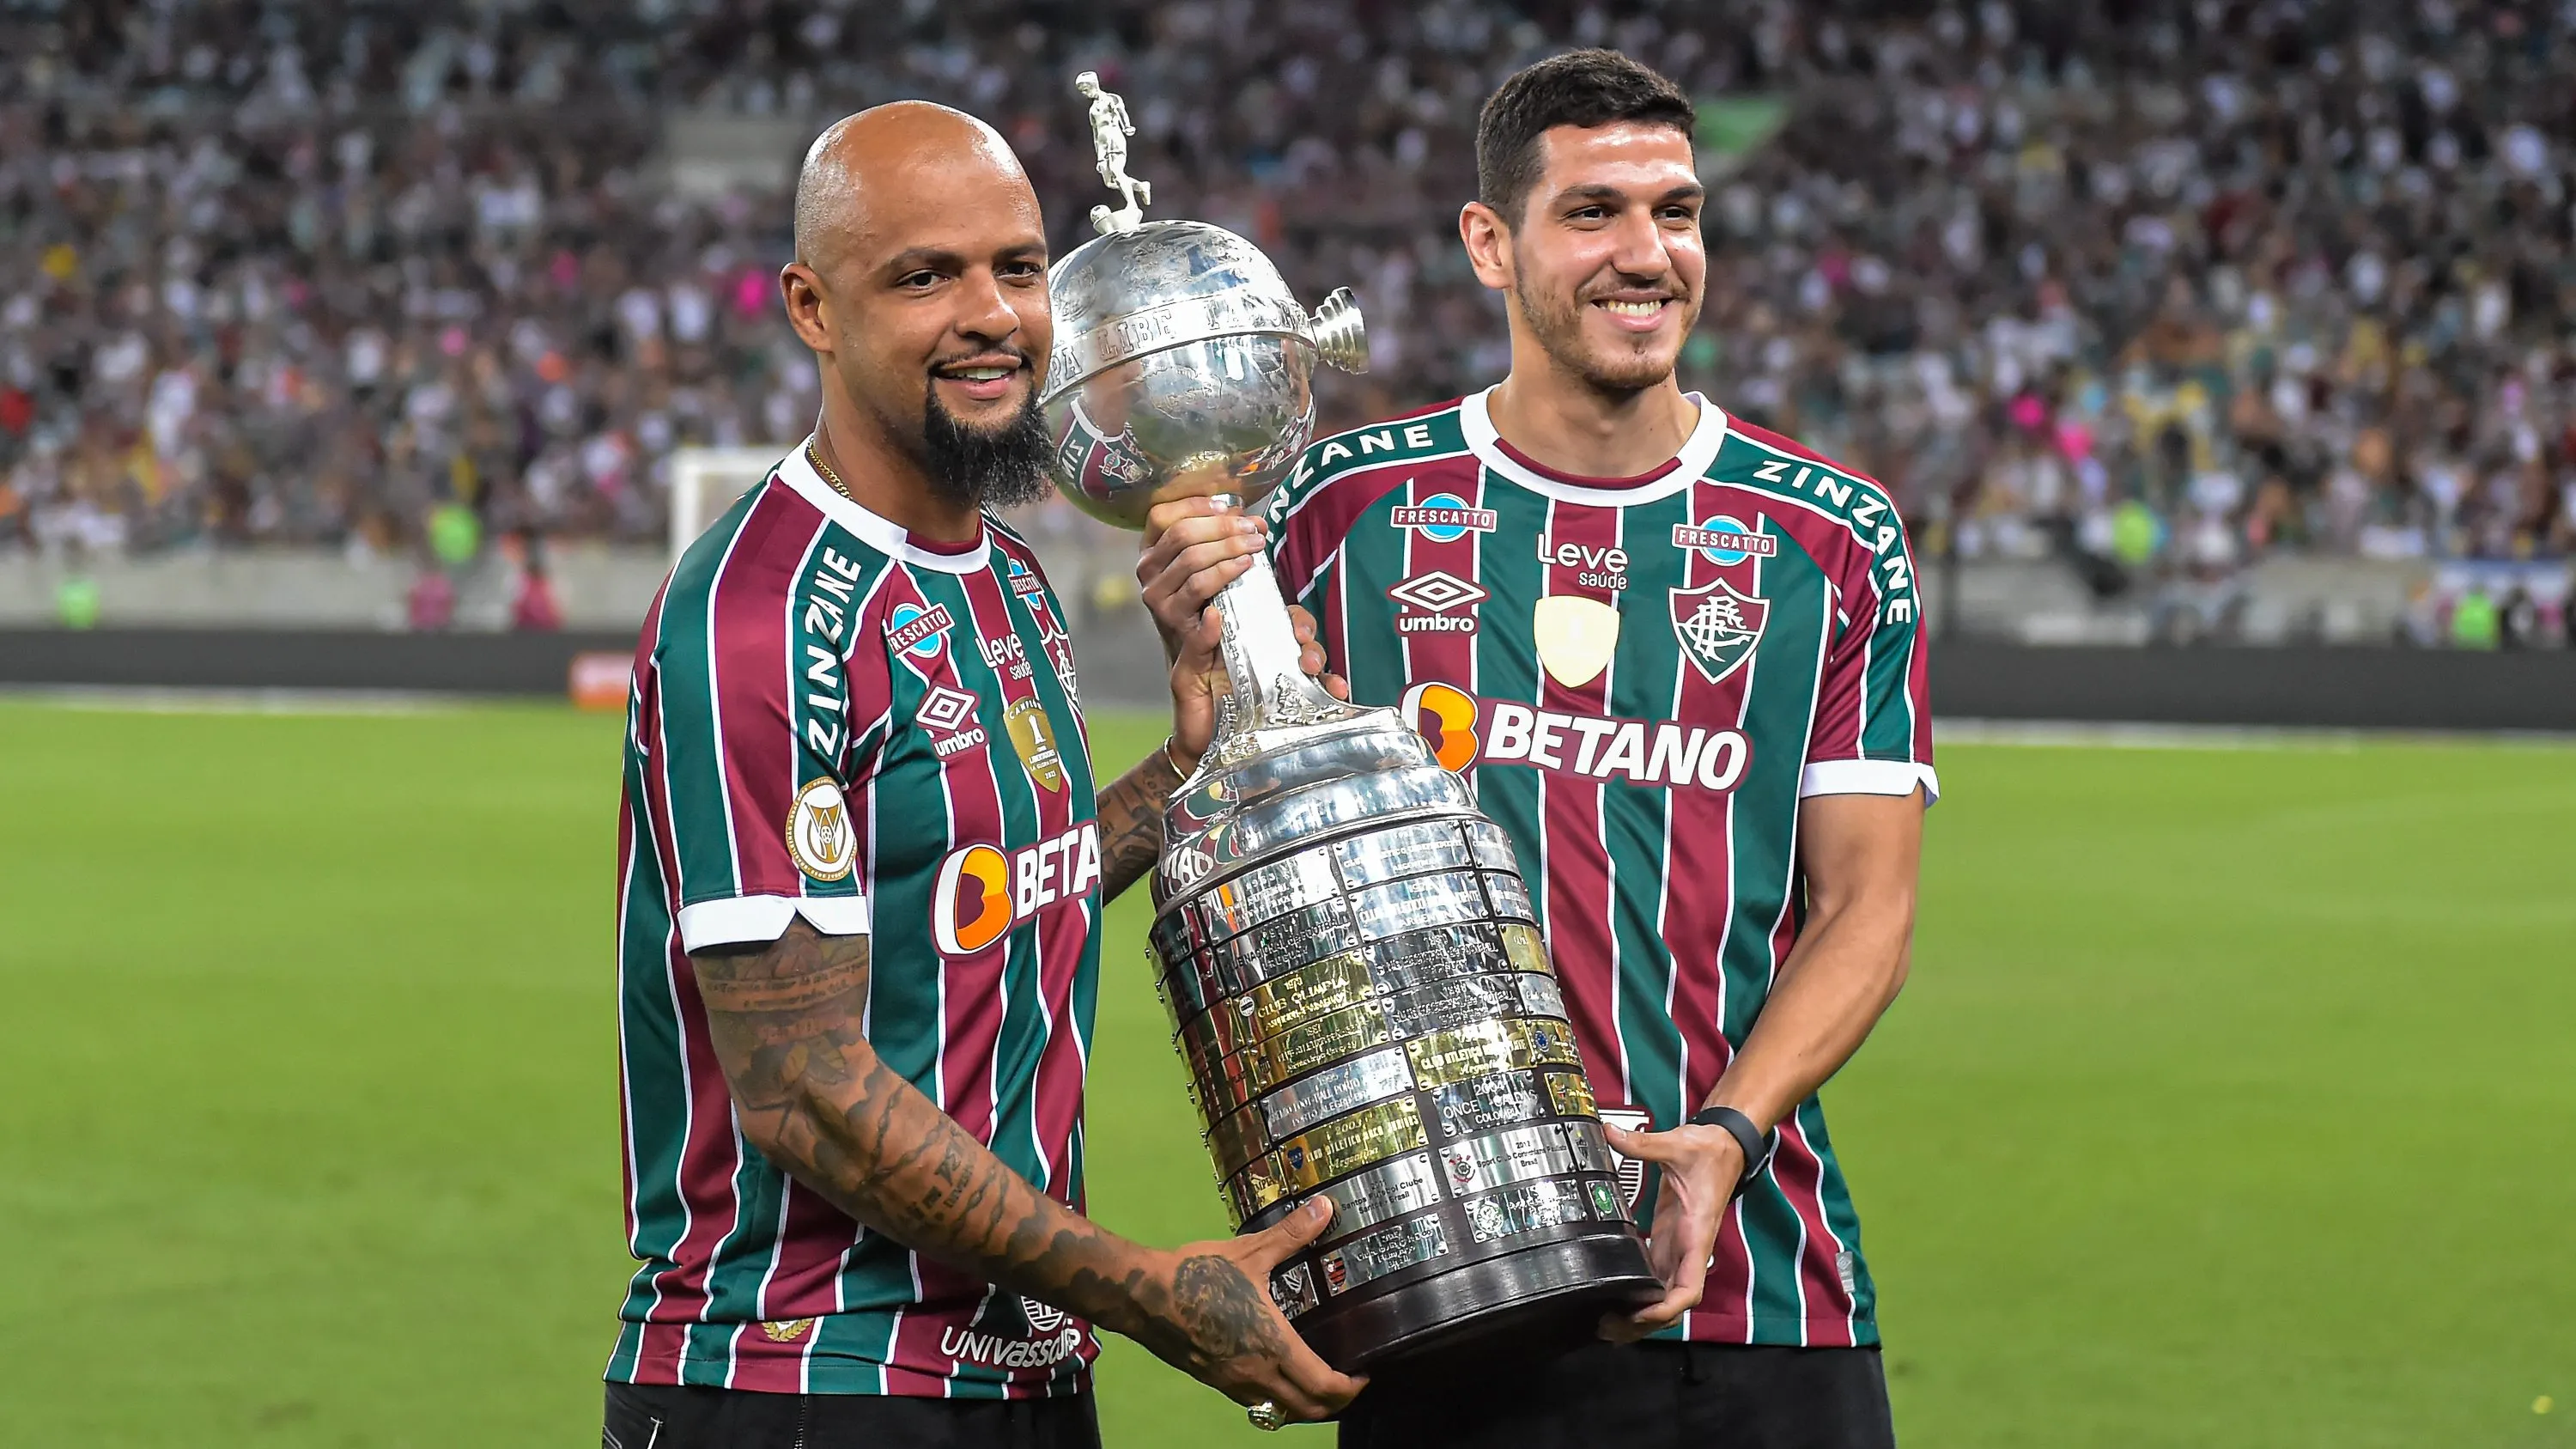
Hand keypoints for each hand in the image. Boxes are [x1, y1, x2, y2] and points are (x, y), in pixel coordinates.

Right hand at [1126, 1198, 1366, 1421]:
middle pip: (1308, 1410)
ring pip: (1281, 1412)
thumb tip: (1325, 1207)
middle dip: (1335, 1404)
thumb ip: (1291, 1234)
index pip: (1323, 1386)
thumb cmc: (1197, 1274)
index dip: (1351, 1388)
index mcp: (1272, 1345)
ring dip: (1306, 1405)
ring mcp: (1233, 1383)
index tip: (1364, 1373)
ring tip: (1318, 1381)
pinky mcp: (1215, 1381)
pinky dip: (1277, 1399)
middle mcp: (1256, 1374)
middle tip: (1349, 1382)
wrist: (1144, 1296)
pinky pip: (1257, 1403)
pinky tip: (1277, 1374)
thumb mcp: (1250, 1252)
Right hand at [1139, 497, 1267, 654]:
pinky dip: (1221, 578)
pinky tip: (1242, 571)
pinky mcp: (1174, 618)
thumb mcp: (1204, 562)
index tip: (1225, 507)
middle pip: (1181, 535)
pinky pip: (1199, 591)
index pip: (1161, 515)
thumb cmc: (1200, 597)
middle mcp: (1147, 570)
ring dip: (1228, 551)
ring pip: (1192, 561)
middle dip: (1222, 529)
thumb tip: (1256, 523)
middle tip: (1251, 532)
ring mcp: (1158, 595)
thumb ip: (1224, 537)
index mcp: (1150, 549)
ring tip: (1253, 550)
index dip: (1193, 506)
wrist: (1190, 645)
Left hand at [1166, 602, 1348, 771]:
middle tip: (1302, 644)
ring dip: (1319, 656)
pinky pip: (1320, 692)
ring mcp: (1281, 682)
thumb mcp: (1187, 675)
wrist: (1197, 752)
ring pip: (1311, 658)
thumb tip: (1213, 613)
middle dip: (1307, 632)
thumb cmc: (1191, 710)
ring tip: (1314, 667)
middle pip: (1296, 633)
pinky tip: (1337, 690)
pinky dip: (1333, 687)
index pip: (1269, 616)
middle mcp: (1266, 658)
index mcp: (1242, 644)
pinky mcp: (1292, 706)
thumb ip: (1197, 644)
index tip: (1289, 622)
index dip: (1285, 612)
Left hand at [1597, 1122, 1743, 1341]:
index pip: (1689, 1288)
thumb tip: (1609, 1132)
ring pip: (1664, 1297)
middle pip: (1673, 1304)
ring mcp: (1678, 1249)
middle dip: (1645, 1323)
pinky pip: (1656, 1278)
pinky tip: (1614, 1300)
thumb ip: (1643, 1143)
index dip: (1667, 1309)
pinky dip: (1638, 1294)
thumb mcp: (1677, 1144)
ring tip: (1606, 1324)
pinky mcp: (1668, 1242)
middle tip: (1607, 1328)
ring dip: (1640, 1315)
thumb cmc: (1708, 1150)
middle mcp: (1689, 1250)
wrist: (1723, 1144)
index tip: (1640, 1315)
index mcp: (1696, 1234)